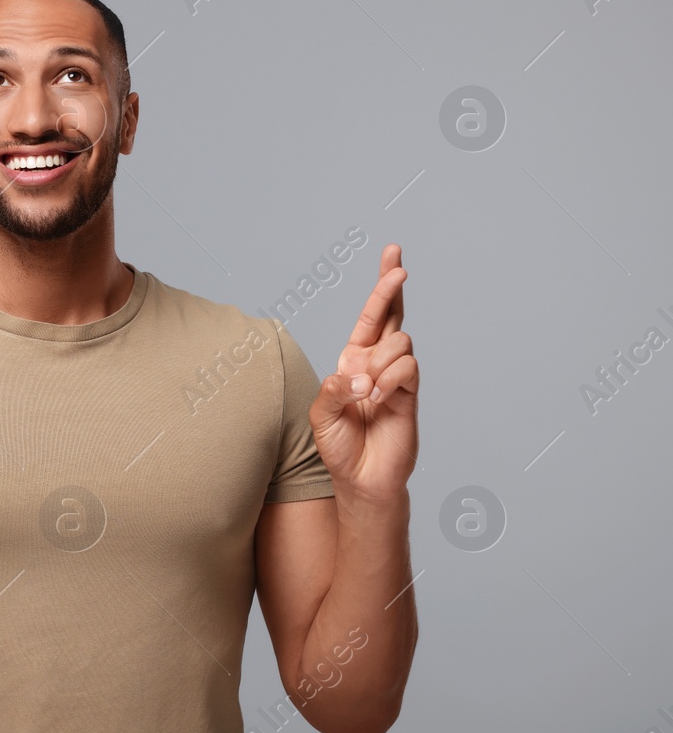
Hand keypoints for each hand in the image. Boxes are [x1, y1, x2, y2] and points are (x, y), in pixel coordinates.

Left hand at [309, 243, 418, 504]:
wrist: (361, 478)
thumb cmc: (339, 445)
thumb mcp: (322, 414)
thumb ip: (335, 389)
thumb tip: (359, 374)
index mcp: (353, 360)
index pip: (371, 316)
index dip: (383, 286)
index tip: (393, 253)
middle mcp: (376, 363)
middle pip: (392, 314)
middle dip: (391, 287)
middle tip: (399, 269)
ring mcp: (396, 378)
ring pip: (397, 343)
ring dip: (377, 364)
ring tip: (365, 394)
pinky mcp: (410, 395)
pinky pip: (406, 369)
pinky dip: (388, 382)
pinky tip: (376, 401)